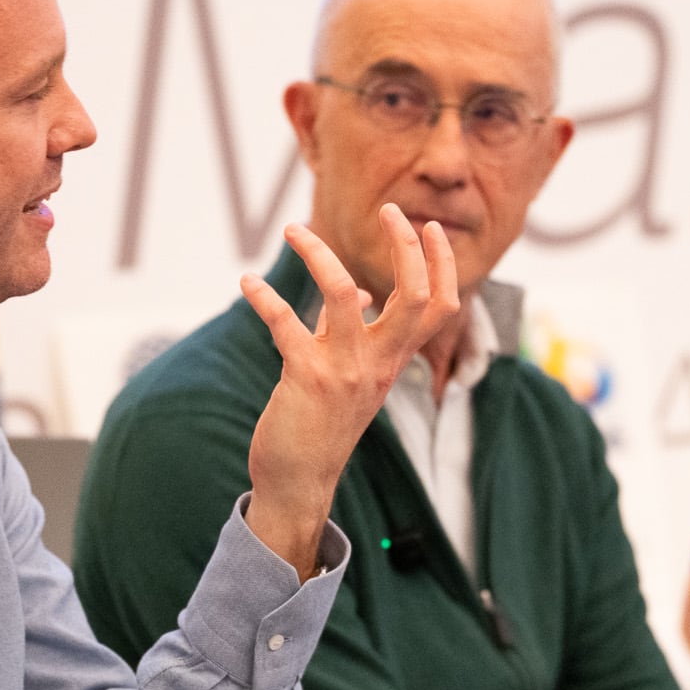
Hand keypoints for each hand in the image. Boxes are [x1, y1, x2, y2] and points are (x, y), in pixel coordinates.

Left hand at [239, 204, 457, 576]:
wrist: (300, 481)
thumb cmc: (322, 423)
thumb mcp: (351, 375)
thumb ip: (355, 332)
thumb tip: (358, 294)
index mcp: (393, 360)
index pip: (439, 307)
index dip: (442, 264)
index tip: (429, 226)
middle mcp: (377, 364)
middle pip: (413, 296)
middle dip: (405, 246)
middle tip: (388, 208)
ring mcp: (343, 370)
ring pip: (341, 294)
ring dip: (318, 254)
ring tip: (294, 229)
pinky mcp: (305, 377)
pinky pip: (285, 323)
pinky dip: (264, 297)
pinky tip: (247, 283)